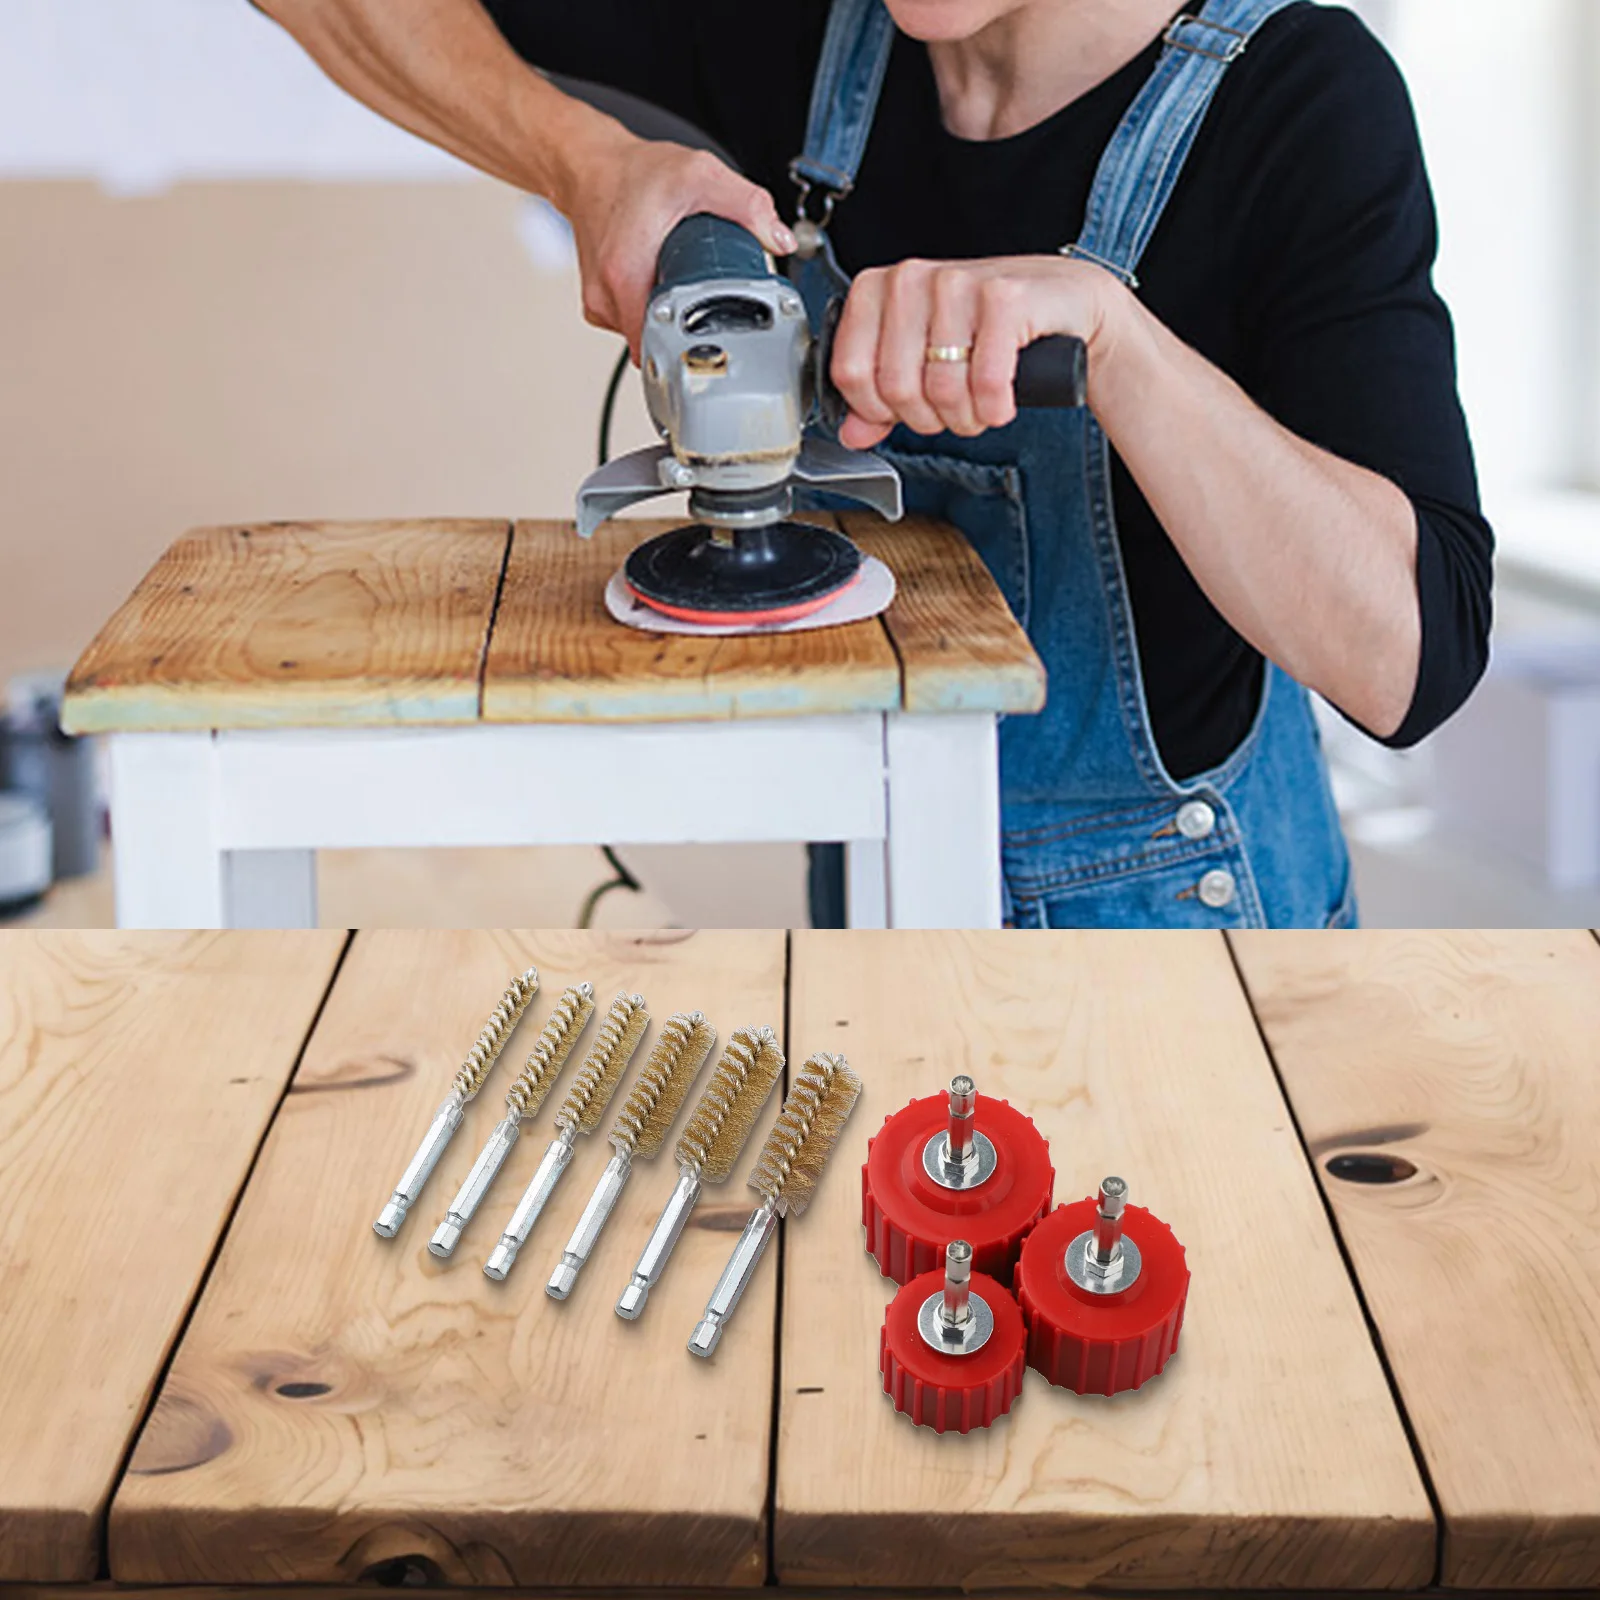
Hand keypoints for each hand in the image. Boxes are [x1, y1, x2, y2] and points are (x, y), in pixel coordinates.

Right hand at [556, 126, 795, 356]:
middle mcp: (605, 297)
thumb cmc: (633, 173)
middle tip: (708, 300)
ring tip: (683, 285)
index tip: (715, 335)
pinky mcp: (600, 304)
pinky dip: (654, 308)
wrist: (590, 167)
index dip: (693, 346)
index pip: (658, 346)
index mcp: (624, 276)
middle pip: (657, 343)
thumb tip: (779, 239)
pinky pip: (635, 323)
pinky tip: (664, 283)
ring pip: (646, 335)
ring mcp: (600, 304)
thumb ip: (746, 205)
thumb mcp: (700, 176)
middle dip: (689, 328)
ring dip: (671, 319)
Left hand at [830, 255, 1120, 446]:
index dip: (878, 411)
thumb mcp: (924, 361)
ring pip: (941, 389)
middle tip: (951, 412)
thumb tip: (851, 434)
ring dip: (965, 418)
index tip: (905, 411)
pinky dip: (995, 408)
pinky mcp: (1003, 296)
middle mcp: (912, 277)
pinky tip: (1002, 403)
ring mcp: (957, 282)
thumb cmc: (988, 328)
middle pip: (896, 387)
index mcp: (879, 288)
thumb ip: (881, 398)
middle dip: (927, 419)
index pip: (851, 372)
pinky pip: (986, 382)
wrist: (1063, 302)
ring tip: (979, 407)